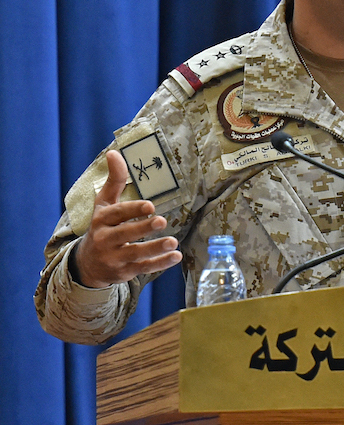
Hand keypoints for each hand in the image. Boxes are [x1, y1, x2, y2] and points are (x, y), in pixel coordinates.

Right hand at [71, 150, 181, 287]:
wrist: (86, 265)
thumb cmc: (101, 227)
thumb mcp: (104, 204)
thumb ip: (114, 181)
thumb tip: (113, 152)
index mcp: (102, 220)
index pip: (116, 214)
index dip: (132, 210)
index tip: (150, 205)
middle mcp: (106, 239)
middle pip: (124, 234)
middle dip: (143, 228)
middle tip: (162, 221)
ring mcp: (115, 258)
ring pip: (135, 254)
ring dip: (155, 248)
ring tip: (173, 242)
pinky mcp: (125, 272)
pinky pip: (144, 268)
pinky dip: (160, 263)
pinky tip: (176, 256)